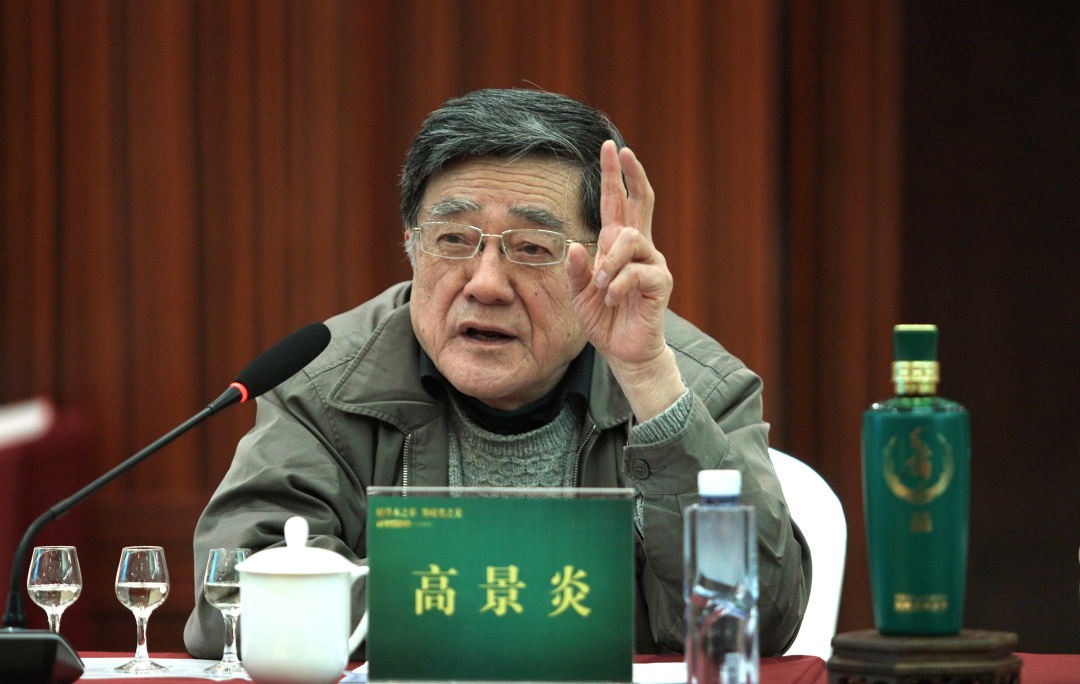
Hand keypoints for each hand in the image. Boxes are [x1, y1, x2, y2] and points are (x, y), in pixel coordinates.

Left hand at [567, 141, 684, 420]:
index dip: (616, 176)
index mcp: (616, 246)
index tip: (613, 148)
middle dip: (629, 174)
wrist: (624, 350)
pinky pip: (636, 272)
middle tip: (622, 150)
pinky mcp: (660, 282)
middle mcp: (638, 248)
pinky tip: (613, 300)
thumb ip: (576, 270)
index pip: (618, 203)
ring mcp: (652, 262)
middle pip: (639, 201)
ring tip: (602, 286)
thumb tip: (574, 245)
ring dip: (609, 263)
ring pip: (629, 240)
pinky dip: (618, 286)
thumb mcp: (579, 293)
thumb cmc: (603, 319)